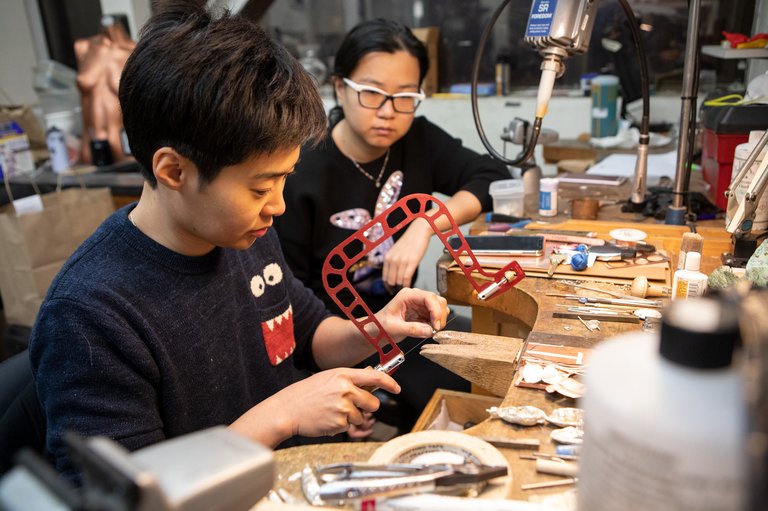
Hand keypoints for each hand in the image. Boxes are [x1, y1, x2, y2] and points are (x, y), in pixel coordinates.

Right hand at [271, 368, 398, 438]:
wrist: (287, 409)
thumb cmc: (307, 393)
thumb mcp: (328, 377)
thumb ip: (349, 378)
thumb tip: (371, 376)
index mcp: (343, 375)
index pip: (374, 377)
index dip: (389, 383)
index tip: (397, 388)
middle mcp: (345, 390)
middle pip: (373, 402)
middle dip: (367, 407)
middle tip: (351, 405)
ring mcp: (343, 407)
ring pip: (361, 417)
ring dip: (350, 417)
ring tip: (331, 411)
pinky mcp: (339, 423)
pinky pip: (349, 427)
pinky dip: (340, 425)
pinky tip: (326, 419)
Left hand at [375, 287, 448, 340]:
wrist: (376, 331)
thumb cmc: (381, 326)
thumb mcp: (394, 328)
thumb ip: (412, 329)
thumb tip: (430, 331)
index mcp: (407, 295)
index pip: (429, 297)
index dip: (436, 310)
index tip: (436, 324)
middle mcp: (416, 297)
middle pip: (438, 301)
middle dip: (439, 316)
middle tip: (435, 329)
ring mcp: (420, 305)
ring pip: (439, 308)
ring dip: (439, 320)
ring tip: (431, 330)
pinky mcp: (423, 313)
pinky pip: (436, 317)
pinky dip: (436, 324)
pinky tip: (428, 330)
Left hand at [382, 219, 430, 288]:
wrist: (419, 231)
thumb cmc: (409, 242)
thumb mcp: (396, 251)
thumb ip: (393, 262)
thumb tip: (393, 275)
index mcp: (387, 257)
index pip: (384, 277)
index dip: (387, 286)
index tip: (391, 290)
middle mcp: (392, 260)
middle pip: (390, 281)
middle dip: (395, 288)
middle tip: (400, 290)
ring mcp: (401, 261)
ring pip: (399, 281)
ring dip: (403, 286)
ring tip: (406, 287)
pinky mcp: (411, 262)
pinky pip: (407, 278)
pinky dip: (408, 284)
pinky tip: (410, 285)